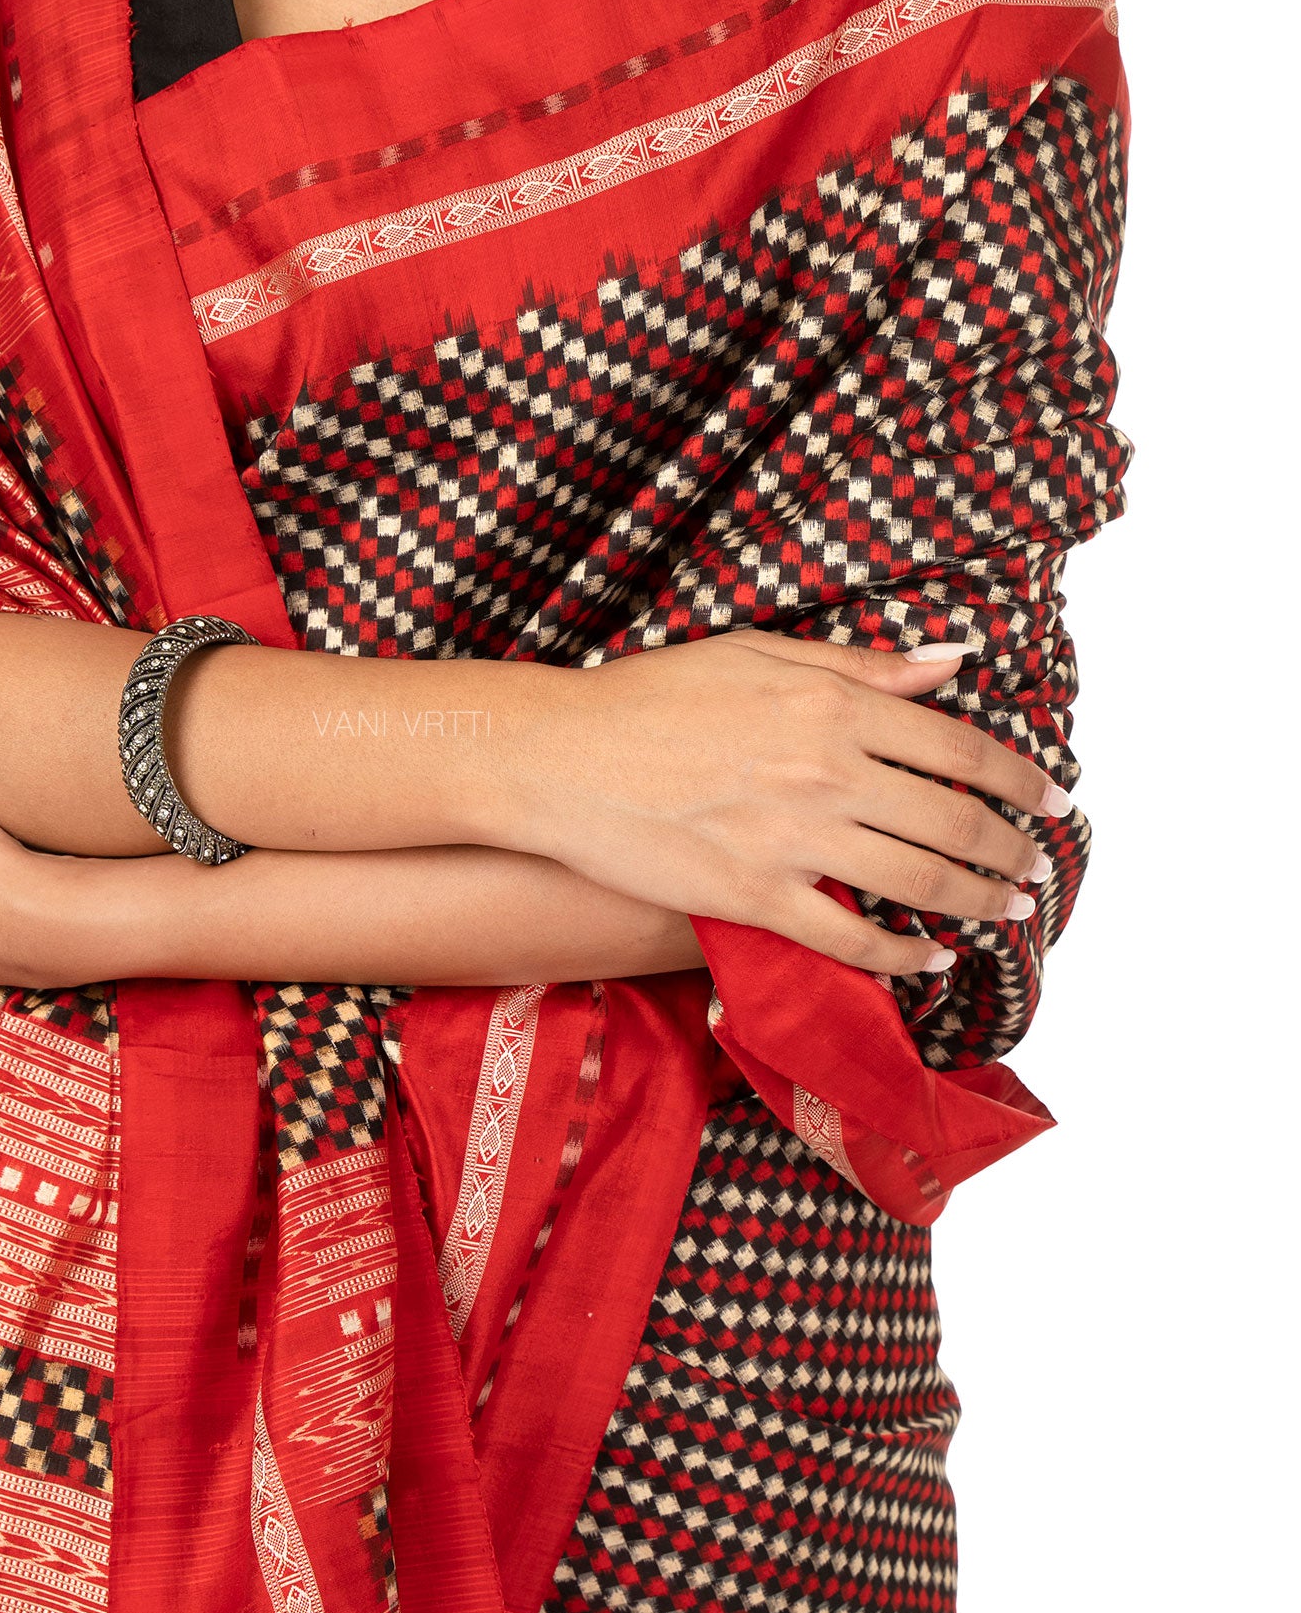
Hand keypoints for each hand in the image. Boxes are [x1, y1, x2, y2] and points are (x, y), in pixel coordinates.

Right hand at [503, 634, 1065, 975]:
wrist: (558, 755)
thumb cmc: (648, 696)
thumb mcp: (758, 653)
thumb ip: (861, 665)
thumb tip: (951, 663)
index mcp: (833, 703)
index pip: (963, 746)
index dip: (1023, 777)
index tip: (1054, 796)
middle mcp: (828, 771)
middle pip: (956, 821)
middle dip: (1012, 849)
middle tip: (1035, 865)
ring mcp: (793, 838)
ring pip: (920, 883)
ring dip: (978, 901)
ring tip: (1006, 909)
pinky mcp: (753, 896)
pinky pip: (850, 937)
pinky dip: (902, 955)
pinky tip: (928, 959)